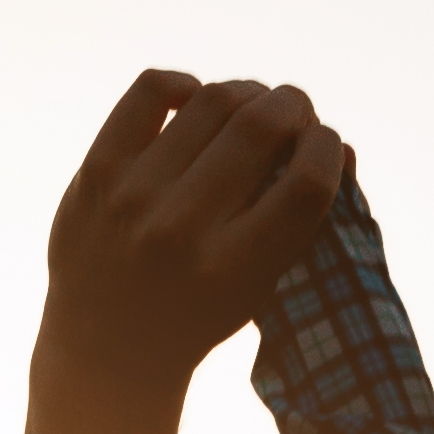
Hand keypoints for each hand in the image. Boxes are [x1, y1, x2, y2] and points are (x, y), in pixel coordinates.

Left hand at [40, 71, 352, 393]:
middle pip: (262, 127)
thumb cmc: (199, 313)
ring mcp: (133, 197)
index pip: (306, 183)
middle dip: (294, 106)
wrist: (104, 348)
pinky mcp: (96, 172)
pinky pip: (151, 90)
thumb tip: (337, 144)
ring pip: (213, 100)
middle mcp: (181, 231)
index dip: (327, 148)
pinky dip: (184, 85)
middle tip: (296, 112)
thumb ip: (296, 222)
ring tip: (253, 105)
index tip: (325, 145)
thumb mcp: (255, 287)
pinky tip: (194, 102)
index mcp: (233, 271)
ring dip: (248, 92)